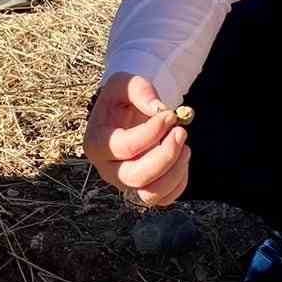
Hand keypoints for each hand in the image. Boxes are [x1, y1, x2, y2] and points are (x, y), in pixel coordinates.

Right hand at [84, 73, 189, 207]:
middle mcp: (107, 169)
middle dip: (165, 155)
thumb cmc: (125, 98)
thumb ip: (139, 90)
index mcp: (96, 142)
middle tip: (181, 131)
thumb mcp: (126, 83)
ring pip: (151, 194)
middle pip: (136, 177)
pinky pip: (163, 199)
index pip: (124, 147)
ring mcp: (125, 183)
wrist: (128, 112)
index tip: (170, 115)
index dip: (152, 132)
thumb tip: (158, 109)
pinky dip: (179, 181)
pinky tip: (181, 157)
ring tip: (184, 146)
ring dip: (175, 170)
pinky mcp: (143, 191)